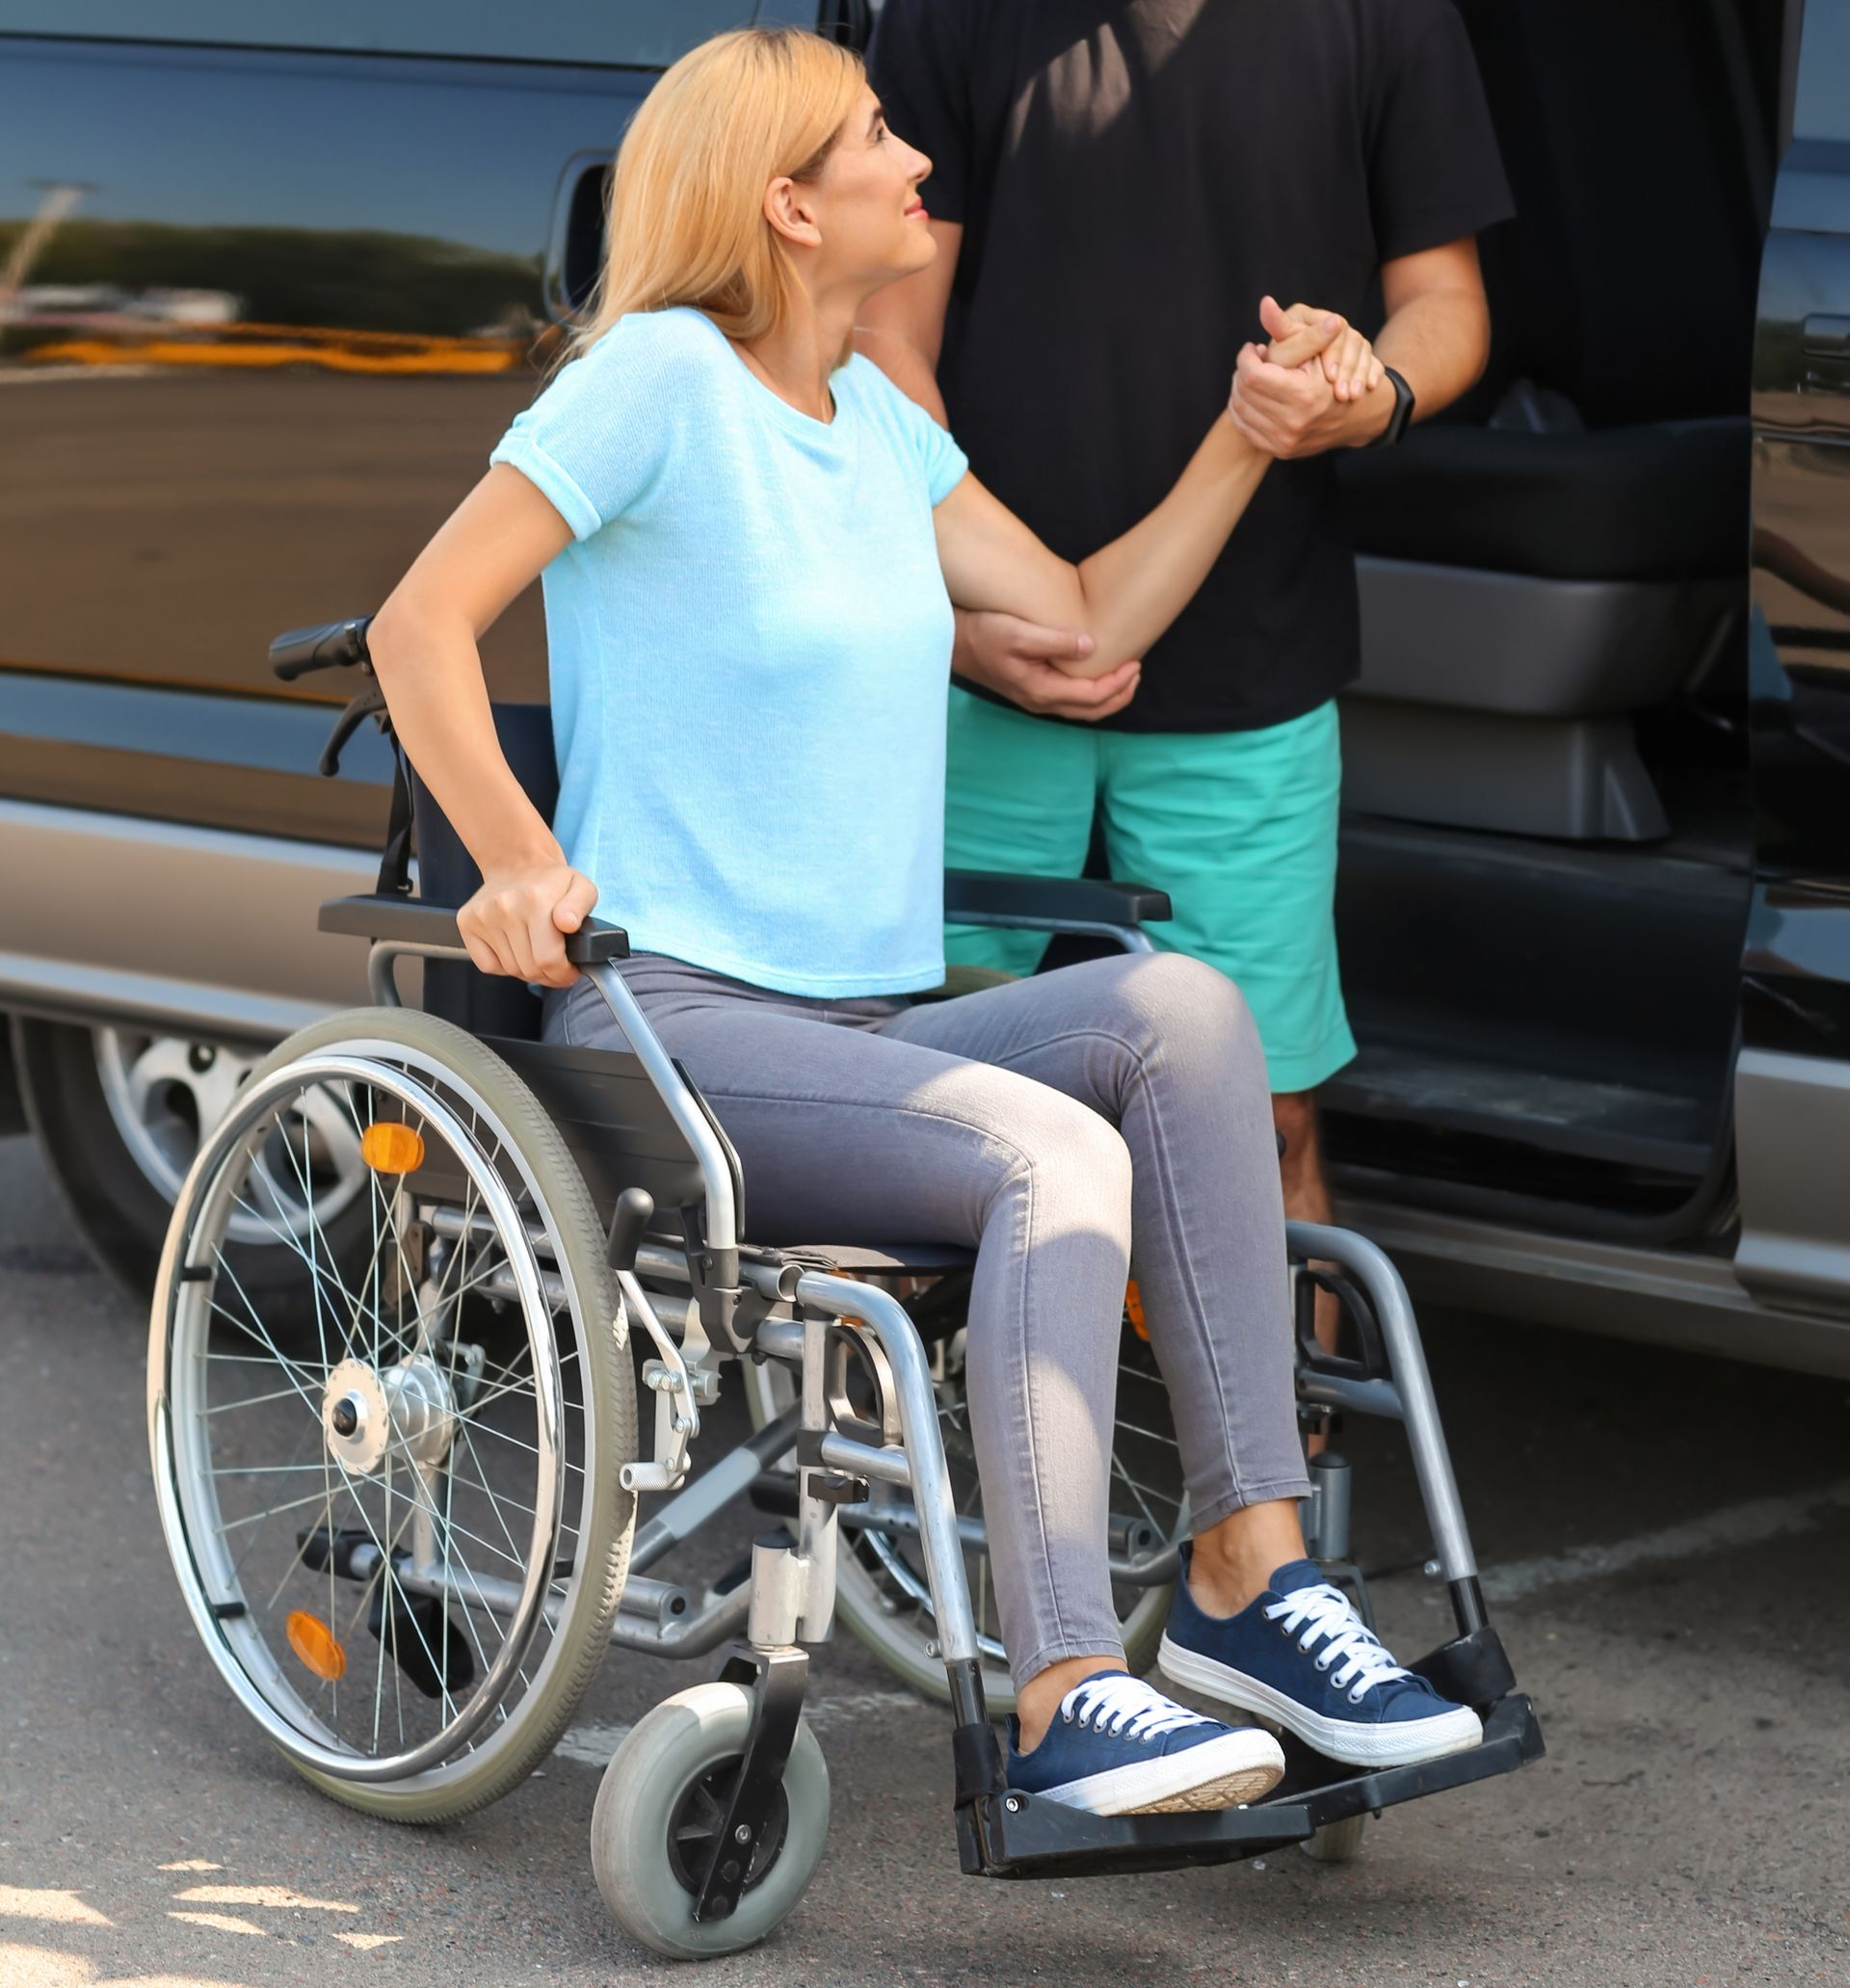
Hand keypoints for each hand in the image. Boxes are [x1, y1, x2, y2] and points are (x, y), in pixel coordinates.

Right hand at [457, 855, 599, 985]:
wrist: (518, 864)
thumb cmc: (552, 883)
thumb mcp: (582, 888)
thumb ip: (580, 907)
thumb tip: (567, 924)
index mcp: (535, 901)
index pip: (548, 959)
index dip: (563, 973)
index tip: (570, 970)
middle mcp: (505, 907)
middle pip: (529, 969)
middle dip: (548, 974)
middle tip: (556, 964)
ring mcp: (482, 916)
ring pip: (510, 969)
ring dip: (527, 970)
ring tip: (537, 953)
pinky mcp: (467, 922)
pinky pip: (488, 965)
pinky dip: (503, 966)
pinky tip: (515, 949)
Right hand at [953, 610, 1141, 719]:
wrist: (953, 642)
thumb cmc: (983, 633)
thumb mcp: (1019, 633)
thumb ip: (1056, 641)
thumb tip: (1090, 646)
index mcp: (1042, 690)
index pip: (1092, 695)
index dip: (1118, 683)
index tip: (1135, 663)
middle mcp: (1040, 701)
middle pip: (1092, 710)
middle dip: (1120, 695)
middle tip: (1137, 671)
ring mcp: (1035, 698)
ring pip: (1081, 708)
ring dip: (1107, 696)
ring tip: (1125, 675)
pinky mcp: (1031, 690)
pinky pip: (1070, 700)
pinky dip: (1091, 692)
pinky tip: (1096, 673)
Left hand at [1228, 296, 1390, 459]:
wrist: (1354, 416)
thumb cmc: (1335, 371)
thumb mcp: (1317, 347)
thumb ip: (1289, 327)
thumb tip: (1265, 303)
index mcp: (1302, 396)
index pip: (1252, 374)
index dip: (1246, 357)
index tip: (1252, 348)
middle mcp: (1292, 424)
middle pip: (1243, 392)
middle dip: (1243, 372)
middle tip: (1252, 361)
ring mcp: (1284, 441)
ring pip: (1240, 410)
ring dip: (1240, 389)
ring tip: (1252, 375)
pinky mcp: (1279, 451)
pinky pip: (1245, 429)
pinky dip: (1242, 410)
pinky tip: (1251, 395)